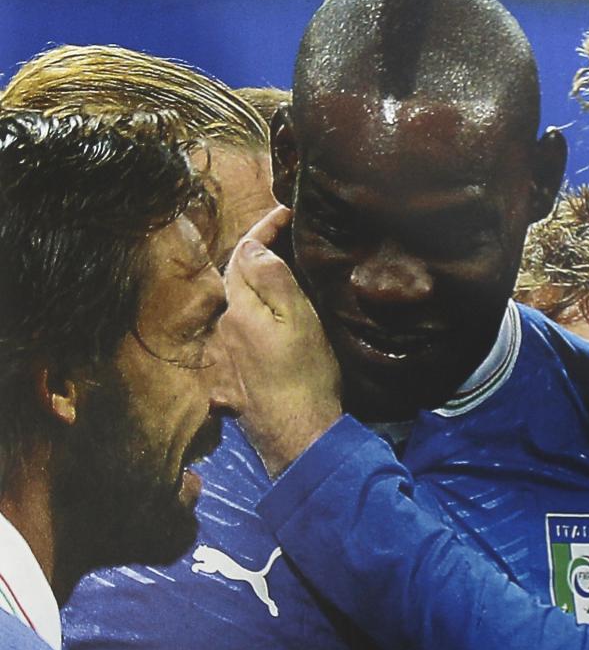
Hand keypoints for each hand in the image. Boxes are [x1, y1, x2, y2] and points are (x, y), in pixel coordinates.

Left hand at [221, 206, 342, 478]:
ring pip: (239, 314)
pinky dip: (258, 329)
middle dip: (259, 259)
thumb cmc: (305, 375)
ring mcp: (224, 361)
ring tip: (288, 286)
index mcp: (239, 309)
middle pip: (237, 283)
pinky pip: (242, 344)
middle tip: (289, 243)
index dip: (263, 229)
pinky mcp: (232, 385)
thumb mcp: (299, 319)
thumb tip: (251, 246)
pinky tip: (275, 335)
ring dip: (258, 295)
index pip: (243, 255)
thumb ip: (272, 279)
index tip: (287, 211)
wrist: (298, 438)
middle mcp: (223, 331)